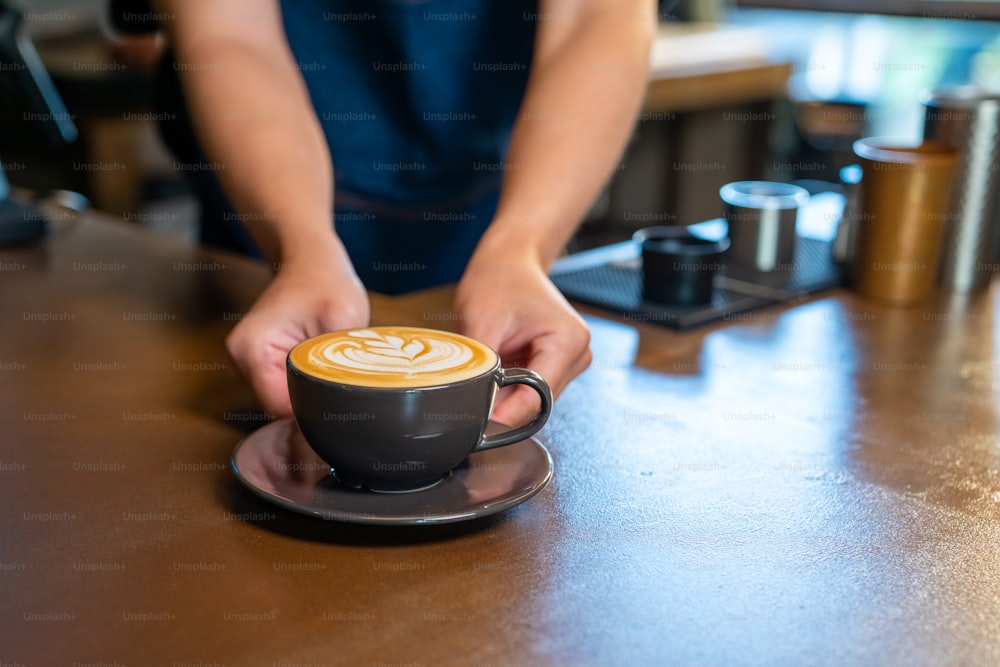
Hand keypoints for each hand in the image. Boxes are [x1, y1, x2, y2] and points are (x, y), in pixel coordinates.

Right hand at [225, 252, 368, 417]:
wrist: (310, 260)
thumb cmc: (327, 282)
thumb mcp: (344, 320)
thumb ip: (339, 365)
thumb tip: (347, 403)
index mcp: (252, 351)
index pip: (282, 409)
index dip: (315, 409)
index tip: (341, 397)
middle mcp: (239, 361)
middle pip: (280, 408)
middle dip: (313, 399)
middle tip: (340, 373)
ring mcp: (244, 363)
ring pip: (282, 400)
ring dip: (309, 389)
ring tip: (329, 361)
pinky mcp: (257, 364)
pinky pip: (283, 387)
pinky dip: (303, 381)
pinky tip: (318, 361)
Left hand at [453, 257, 590, 426]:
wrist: (508, 263)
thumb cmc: (499, 281)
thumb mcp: (481, 322)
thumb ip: (480, 370)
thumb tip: (472, 409)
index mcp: (569, 341)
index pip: (537, 397)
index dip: (505, 416)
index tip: (479, 429)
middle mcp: (578, 355)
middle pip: (538, 404)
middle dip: (503, 408)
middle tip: (467, 407)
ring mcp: (570, 363)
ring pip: (534, 402)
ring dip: (506, 399)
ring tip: (480, 381)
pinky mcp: (557, 367)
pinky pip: (531, 392)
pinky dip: (509, 391)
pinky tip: (492, 377)